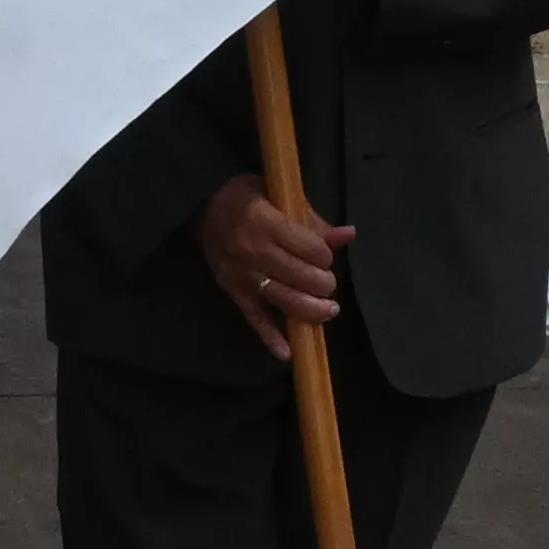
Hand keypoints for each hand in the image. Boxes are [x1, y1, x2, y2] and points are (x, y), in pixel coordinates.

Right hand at [196, 172, 347, 361]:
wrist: (200, 206)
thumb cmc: (244, 196)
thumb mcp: (278, 195)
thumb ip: (312, 218)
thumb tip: (348, 234)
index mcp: (266, 223)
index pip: (310, 249)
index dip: (325, 255)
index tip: (324, 254)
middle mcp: (254, 252)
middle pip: (302, 278)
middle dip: (324, 283)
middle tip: (327, 283)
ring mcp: (243, 276)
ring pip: (285, 301)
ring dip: (312, 310)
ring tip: (328, 310)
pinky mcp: (234, 292)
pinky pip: (255, 318)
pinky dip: (272, 337)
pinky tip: (289, 353)